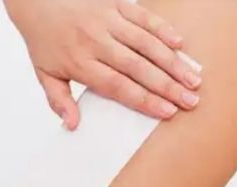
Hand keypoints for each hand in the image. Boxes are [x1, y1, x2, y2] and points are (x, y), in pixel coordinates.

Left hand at [4, 0, 201, 126]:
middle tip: (190, 101)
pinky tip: (179, 44)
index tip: (166, 112)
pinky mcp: (115, 3)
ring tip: (193, 79)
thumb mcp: (44, 73)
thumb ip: (59, 100)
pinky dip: (162, 29)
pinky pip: (143, 16)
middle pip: (137, 68)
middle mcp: (96, 42)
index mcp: (80, 63)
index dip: (144, 100)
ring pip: (146, 43)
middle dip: (167, 86)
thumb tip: (72, 125)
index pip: (117, 86)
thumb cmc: (44, 39)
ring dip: (172, 61)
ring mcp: (107, 21)